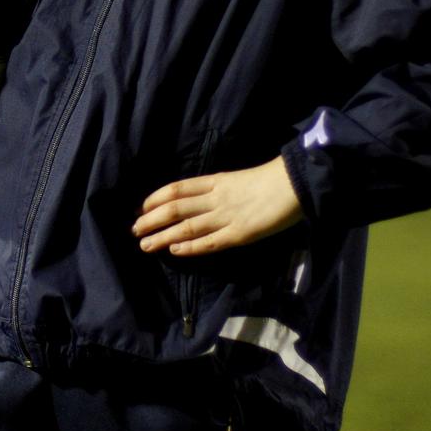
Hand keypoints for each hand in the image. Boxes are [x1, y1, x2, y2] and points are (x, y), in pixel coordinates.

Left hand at [132, 156, 302, 256]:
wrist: (295, 183)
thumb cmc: (269, 179)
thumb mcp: (236, 179)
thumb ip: (216, 188)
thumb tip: (195, 199)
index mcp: (214, 181)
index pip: (176, 189)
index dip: (155, 199)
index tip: (141, 208)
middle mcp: (215, 198)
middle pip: (175, 208)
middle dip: (151, 219)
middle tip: (135, 230)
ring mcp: (226, 216)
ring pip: (187, 227)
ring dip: (163, 236)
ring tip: (145, 245)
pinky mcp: (240, 234)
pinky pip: (210, 242)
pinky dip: (191, 247)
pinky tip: (175, 251)